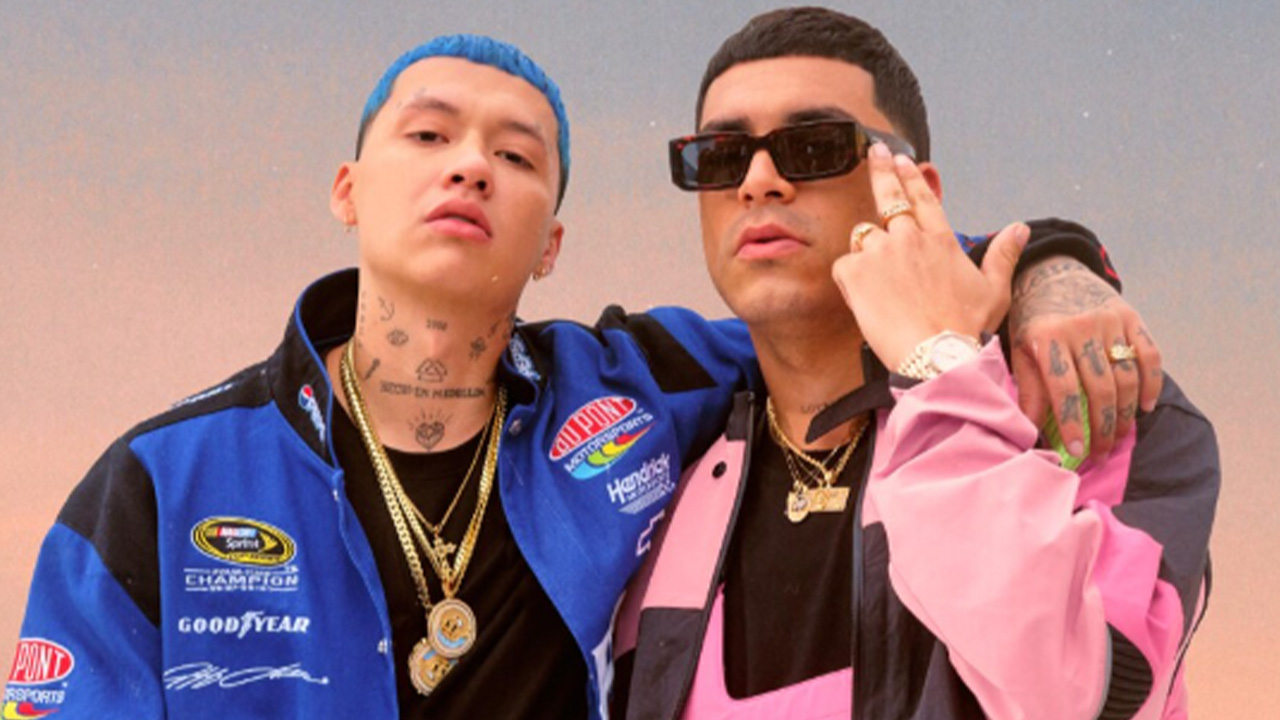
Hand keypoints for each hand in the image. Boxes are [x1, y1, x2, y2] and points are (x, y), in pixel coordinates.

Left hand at [831, 145, 1028, 369]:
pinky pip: (845, 265)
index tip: (902, 160)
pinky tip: (865, 299)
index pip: (922, 198)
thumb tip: (1020, 228)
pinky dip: (850, 279)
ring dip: (867, 252)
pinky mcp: (855, 271)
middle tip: (874, 153)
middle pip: (889, 197)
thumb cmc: (965, 328)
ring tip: (879, 283)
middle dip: (881, 171)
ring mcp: (880, 252)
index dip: (911, 177)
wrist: (936, 355)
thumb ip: (1003, 254)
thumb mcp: (995, 290)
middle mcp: (909, 238)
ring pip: (863, 237)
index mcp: (940, 240)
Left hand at [1008, 256, 1163, 459]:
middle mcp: (1081, 327)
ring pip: (1126, 376)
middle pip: (1100, 387)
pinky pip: (1149, 355)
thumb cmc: (1032, 319)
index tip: (1077, 450)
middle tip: (1101, 453)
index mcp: (1047, 336)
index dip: (1072, 422)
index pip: (1063, 388)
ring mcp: (1109, 320)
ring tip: (1118, 437)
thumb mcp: (1019, 349)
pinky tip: (1145, 407)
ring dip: (1125, 413)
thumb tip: (1029, 432)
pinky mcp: (1130, 316)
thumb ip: (1028, 388)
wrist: (1051, 273)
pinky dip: (1151, 383)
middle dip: (1103, 427)